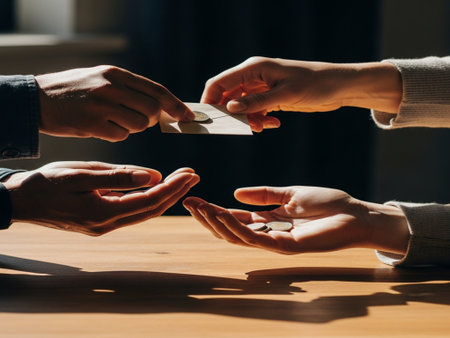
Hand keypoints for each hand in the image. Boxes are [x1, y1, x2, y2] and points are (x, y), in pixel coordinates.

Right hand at [2, 162, 198, 234]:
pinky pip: (131, 212)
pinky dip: (148, 199)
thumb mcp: (81, 173)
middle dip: (174, 192)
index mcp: (103, 213)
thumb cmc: (45, 184)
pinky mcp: (100, 222)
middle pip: (151, 210)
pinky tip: (156, 187)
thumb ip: (117, 176)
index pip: (149, 201)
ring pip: (143, 212)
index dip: (172, 187)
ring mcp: (103, 226)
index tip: (190, 173)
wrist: (19, 201)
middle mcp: (107, 225)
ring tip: (181, 180)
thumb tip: (152, 176)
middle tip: (193, 175)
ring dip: (164, 196)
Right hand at [36, 66, 194, 141]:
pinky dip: (117, 135)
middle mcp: (111, 87)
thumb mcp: (101, 78)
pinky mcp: (92, 124)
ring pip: (138, 124)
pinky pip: (121, 135)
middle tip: (141, 120)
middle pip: (152, 109)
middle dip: (153, 119)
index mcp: (116, 74)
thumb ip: (128, 89)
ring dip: (133, 127)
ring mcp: (101, 106)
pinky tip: (102, 128)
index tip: (188, 116)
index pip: (156, 90)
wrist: (37, 99)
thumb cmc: (74, 90)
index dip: (175, 104)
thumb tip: (160, 105)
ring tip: (114, 121)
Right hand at [183, 186, 408, 254]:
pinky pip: (254, 238)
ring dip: (216, 222)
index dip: (213, 210)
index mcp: (269, 221)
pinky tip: (221, 214)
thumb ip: (264, 194)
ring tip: (198, 208)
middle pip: (230, 230)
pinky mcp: (285, 246)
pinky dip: (235, 227)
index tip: (194, 199)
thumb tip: (235, 193)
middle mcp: (268, 233)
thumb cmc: (327, 204)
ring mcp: (275, 242)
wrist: (355, 213)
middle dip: (208, 218)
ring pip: (237, 236)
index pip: (235, 218)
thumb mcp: (289, 194)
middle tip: (188, 203)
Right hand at [202, 57, 401, 131]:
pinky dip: (260, 120)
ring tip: (263, 127)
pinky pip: (255, 110)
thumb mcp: (286, 95)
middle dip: (232, 114)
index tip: (211, 120)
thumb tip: (230, 109)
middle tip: (243, 128)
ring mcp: (261, 87)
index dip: (210, 100)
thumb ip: (257, 102)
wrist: (338, 87)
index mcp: (254, 68)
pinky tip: (273, 124)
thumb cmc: (315, 84)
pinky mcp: (270, 97)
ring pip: (241, 106)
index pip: (220, 83)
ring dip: (248, 119)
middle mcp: (254, 76)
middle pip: (228, 96)